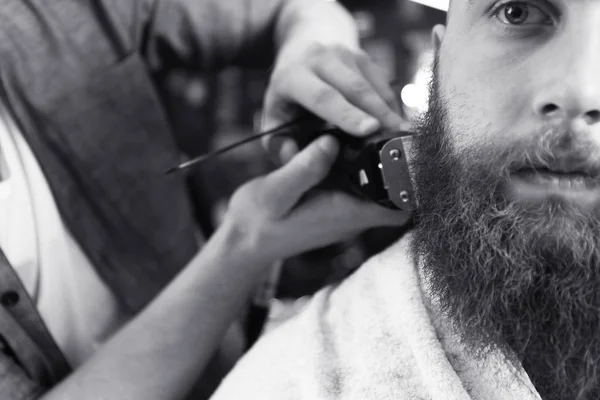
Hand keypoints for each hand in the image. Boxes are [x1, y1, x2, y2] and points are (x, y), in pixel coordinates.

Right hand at [223, 135, 409, 264]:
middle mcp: (352, 217)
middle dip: (403, 169)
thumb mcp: (275, 191)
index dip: (413, 186)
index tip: (411, 153)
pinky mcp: (335, 208)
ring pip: (381, 193)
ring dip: (384, 167)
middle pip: (397, 198)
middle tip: (396, 133)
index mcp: (346, 214)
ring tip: (377, 133)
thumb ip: (304, 168)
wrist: (245, 242)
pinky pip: (361, 190)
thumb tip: (331, 142)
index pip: (399, 209)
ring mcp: (345, 214)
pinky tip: (351, 146)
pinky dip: (364, 170)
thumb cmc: (258, 220)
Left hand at [262, 42, 406, 162]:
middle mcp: (319, 59)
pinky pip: (381, 84)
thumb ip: (280, 143)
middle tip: (395, 137)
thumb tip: (294, 159)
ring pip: (371, 85)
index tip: (369, 130)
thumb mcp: (274, 117)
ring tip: (402, 137)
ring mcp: (344, 54)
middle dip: (377, 112)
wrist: (299, 52)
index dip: (347, 114)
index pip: (322, 96)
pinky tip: (397, 126)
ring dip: (388, 112)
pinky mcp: (363, 57)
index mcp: (293, 76)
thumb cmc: (288, 96)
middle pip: (354, 88)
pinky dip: (390, 106)